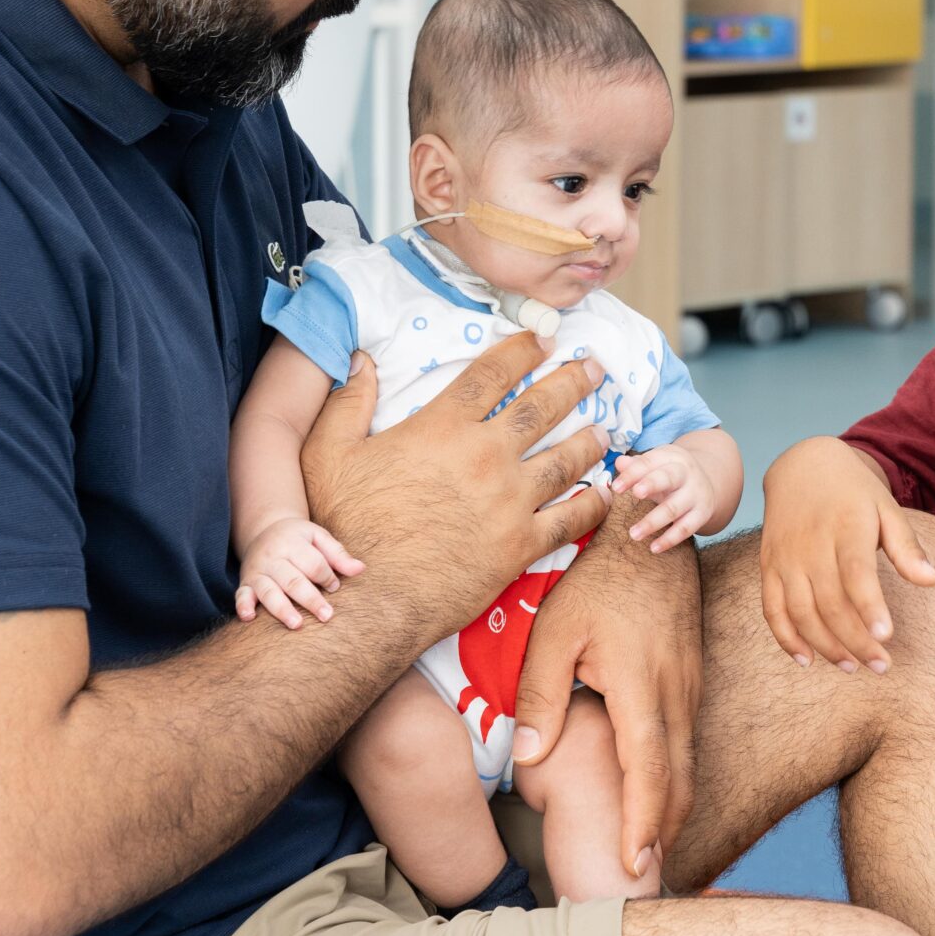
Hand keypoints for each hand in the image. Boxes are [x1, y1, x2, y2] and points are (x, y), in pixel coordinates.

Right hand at [235, 517, 362, 629]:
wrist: (265, 530)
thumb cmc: (298, 538)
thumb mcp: (318, 537)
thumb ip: (338, 554)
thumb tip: (360, 569)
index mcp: (292, 542)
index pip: (313, 563)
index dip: (327, 577)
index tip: (335, 587)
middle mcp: (273, 557)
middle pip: (293, 580)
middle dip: (310, 599)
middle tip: (327, 615)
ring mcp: (257, 571)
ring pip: (269, 591)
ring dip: (282, 609)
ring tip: (297, 624)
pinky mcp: (246, 583)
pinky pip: (241, 595)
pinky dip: (243, 606)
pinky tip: (249, 618)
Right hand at [301, 335, 610, 642]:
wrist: (371, 598)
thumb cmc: (347, 527)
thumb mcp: (329, 454)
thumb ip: (346, 403)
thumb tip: (359, 360)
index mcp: (442, 427)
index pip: (492, 373)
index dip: (523, 349)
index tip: (546, 337)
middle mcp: (485, 456)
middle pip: (542, 407)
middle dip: (572, 382)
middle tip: (594, 369)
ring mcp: (509, 500)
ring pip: (566, 460)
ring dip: (589, 441)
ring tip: (605, 430)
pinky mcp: (521, 544)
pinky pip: (570, 519)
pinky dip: (593, 505)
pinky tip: (604, 494)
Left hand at [511, 492, 700, 878]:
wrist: (649, 536)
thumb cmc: (594, 581)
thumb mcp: (554, 632)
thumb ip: (540, 696)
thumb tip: (526, 759)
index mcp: (640, 688)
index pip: (647, 772)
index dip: (640, 824)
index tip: (629, 865)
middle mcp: (675, 696)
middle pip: (677, 783)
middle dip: (660, 835)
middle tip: (637, 881)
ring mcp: (689, 690)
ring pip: (687, 767)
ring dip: (670, 813)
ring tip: (644, 856)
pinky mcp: (690, 683)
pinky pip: (687, 745)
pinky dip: (673, 783)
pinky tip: (654, 803)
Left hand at [619, 444, 716, 552]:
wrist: (709, 481)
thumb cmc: (670, 474)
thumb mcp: (657, 465)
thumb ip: (636, 466)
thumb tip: (619, 463)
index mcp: (672, 457)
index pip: (649, 462)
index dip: (632, 474)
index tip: (616, 487)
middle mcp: (686, 474)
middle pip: (668, 478)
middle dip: (652, 484)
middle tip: (636, 494)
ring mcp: (696, 494)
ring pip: (674, 508)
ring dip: (653, 522)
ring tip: (633, 534)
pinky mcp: (702, 514)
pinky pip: (686, 528)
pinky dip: (670, 539)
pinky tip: (654, 548)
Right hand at [759, 438, 934, 671]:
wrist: (802, 467)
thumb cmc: (854, 494)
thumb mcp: (886, 508)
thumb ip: (907, 547)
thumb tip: (932, 580)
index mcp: (845, 526)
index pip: (856, 572)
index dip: (870, 606)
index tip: (887, 637)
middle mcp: (811, 544)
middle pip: (830, 602)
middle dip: (856, 641)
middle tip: (881, 666)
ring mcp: (785, 557)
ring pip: (800, 612)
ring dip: (825, 646)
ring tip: (852, 668)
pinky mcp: (768, 567)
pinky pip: (771, 609)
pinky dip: (786, 639)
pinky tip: (807, 660)